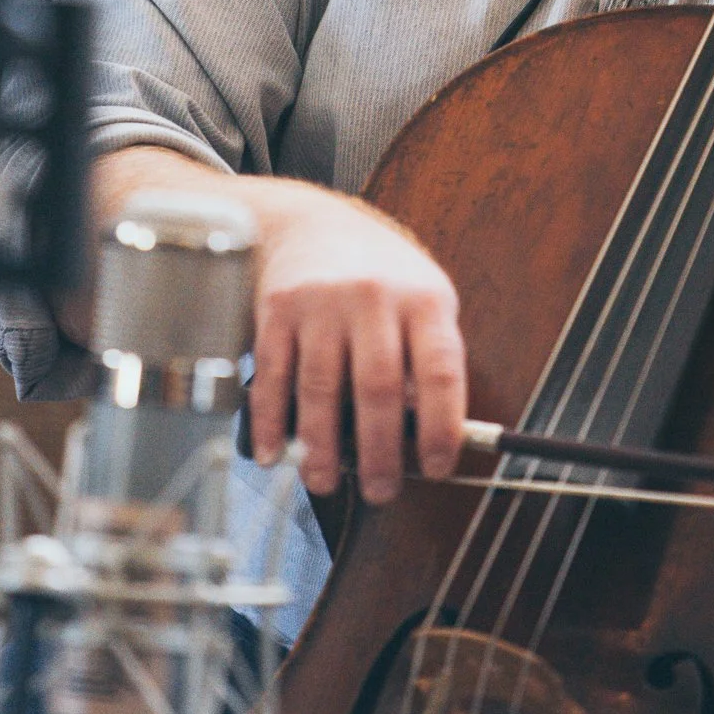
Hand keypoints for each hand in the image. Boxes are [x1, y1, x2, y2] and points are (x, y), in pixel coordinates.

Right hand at [249, 183, 465, 507]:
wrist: (311, 222)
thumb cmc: (379, 275)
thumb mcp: (423, 300)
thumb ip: (429, 360)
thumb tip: (429, 437)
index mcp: (423, 298)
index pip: (440, 370)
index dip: (441, 426)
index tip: (438, 467)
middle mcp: (374, 296)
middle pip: (379, 387)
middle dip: (379, 452)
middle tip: (380, 490)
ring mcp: (322, 301)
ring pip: (322, 388)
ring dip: (322, 447)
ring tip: (326, 482)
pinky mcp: (277, 309)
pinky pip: (274, 377)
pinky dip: (272, 423)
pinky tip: (275, 452)